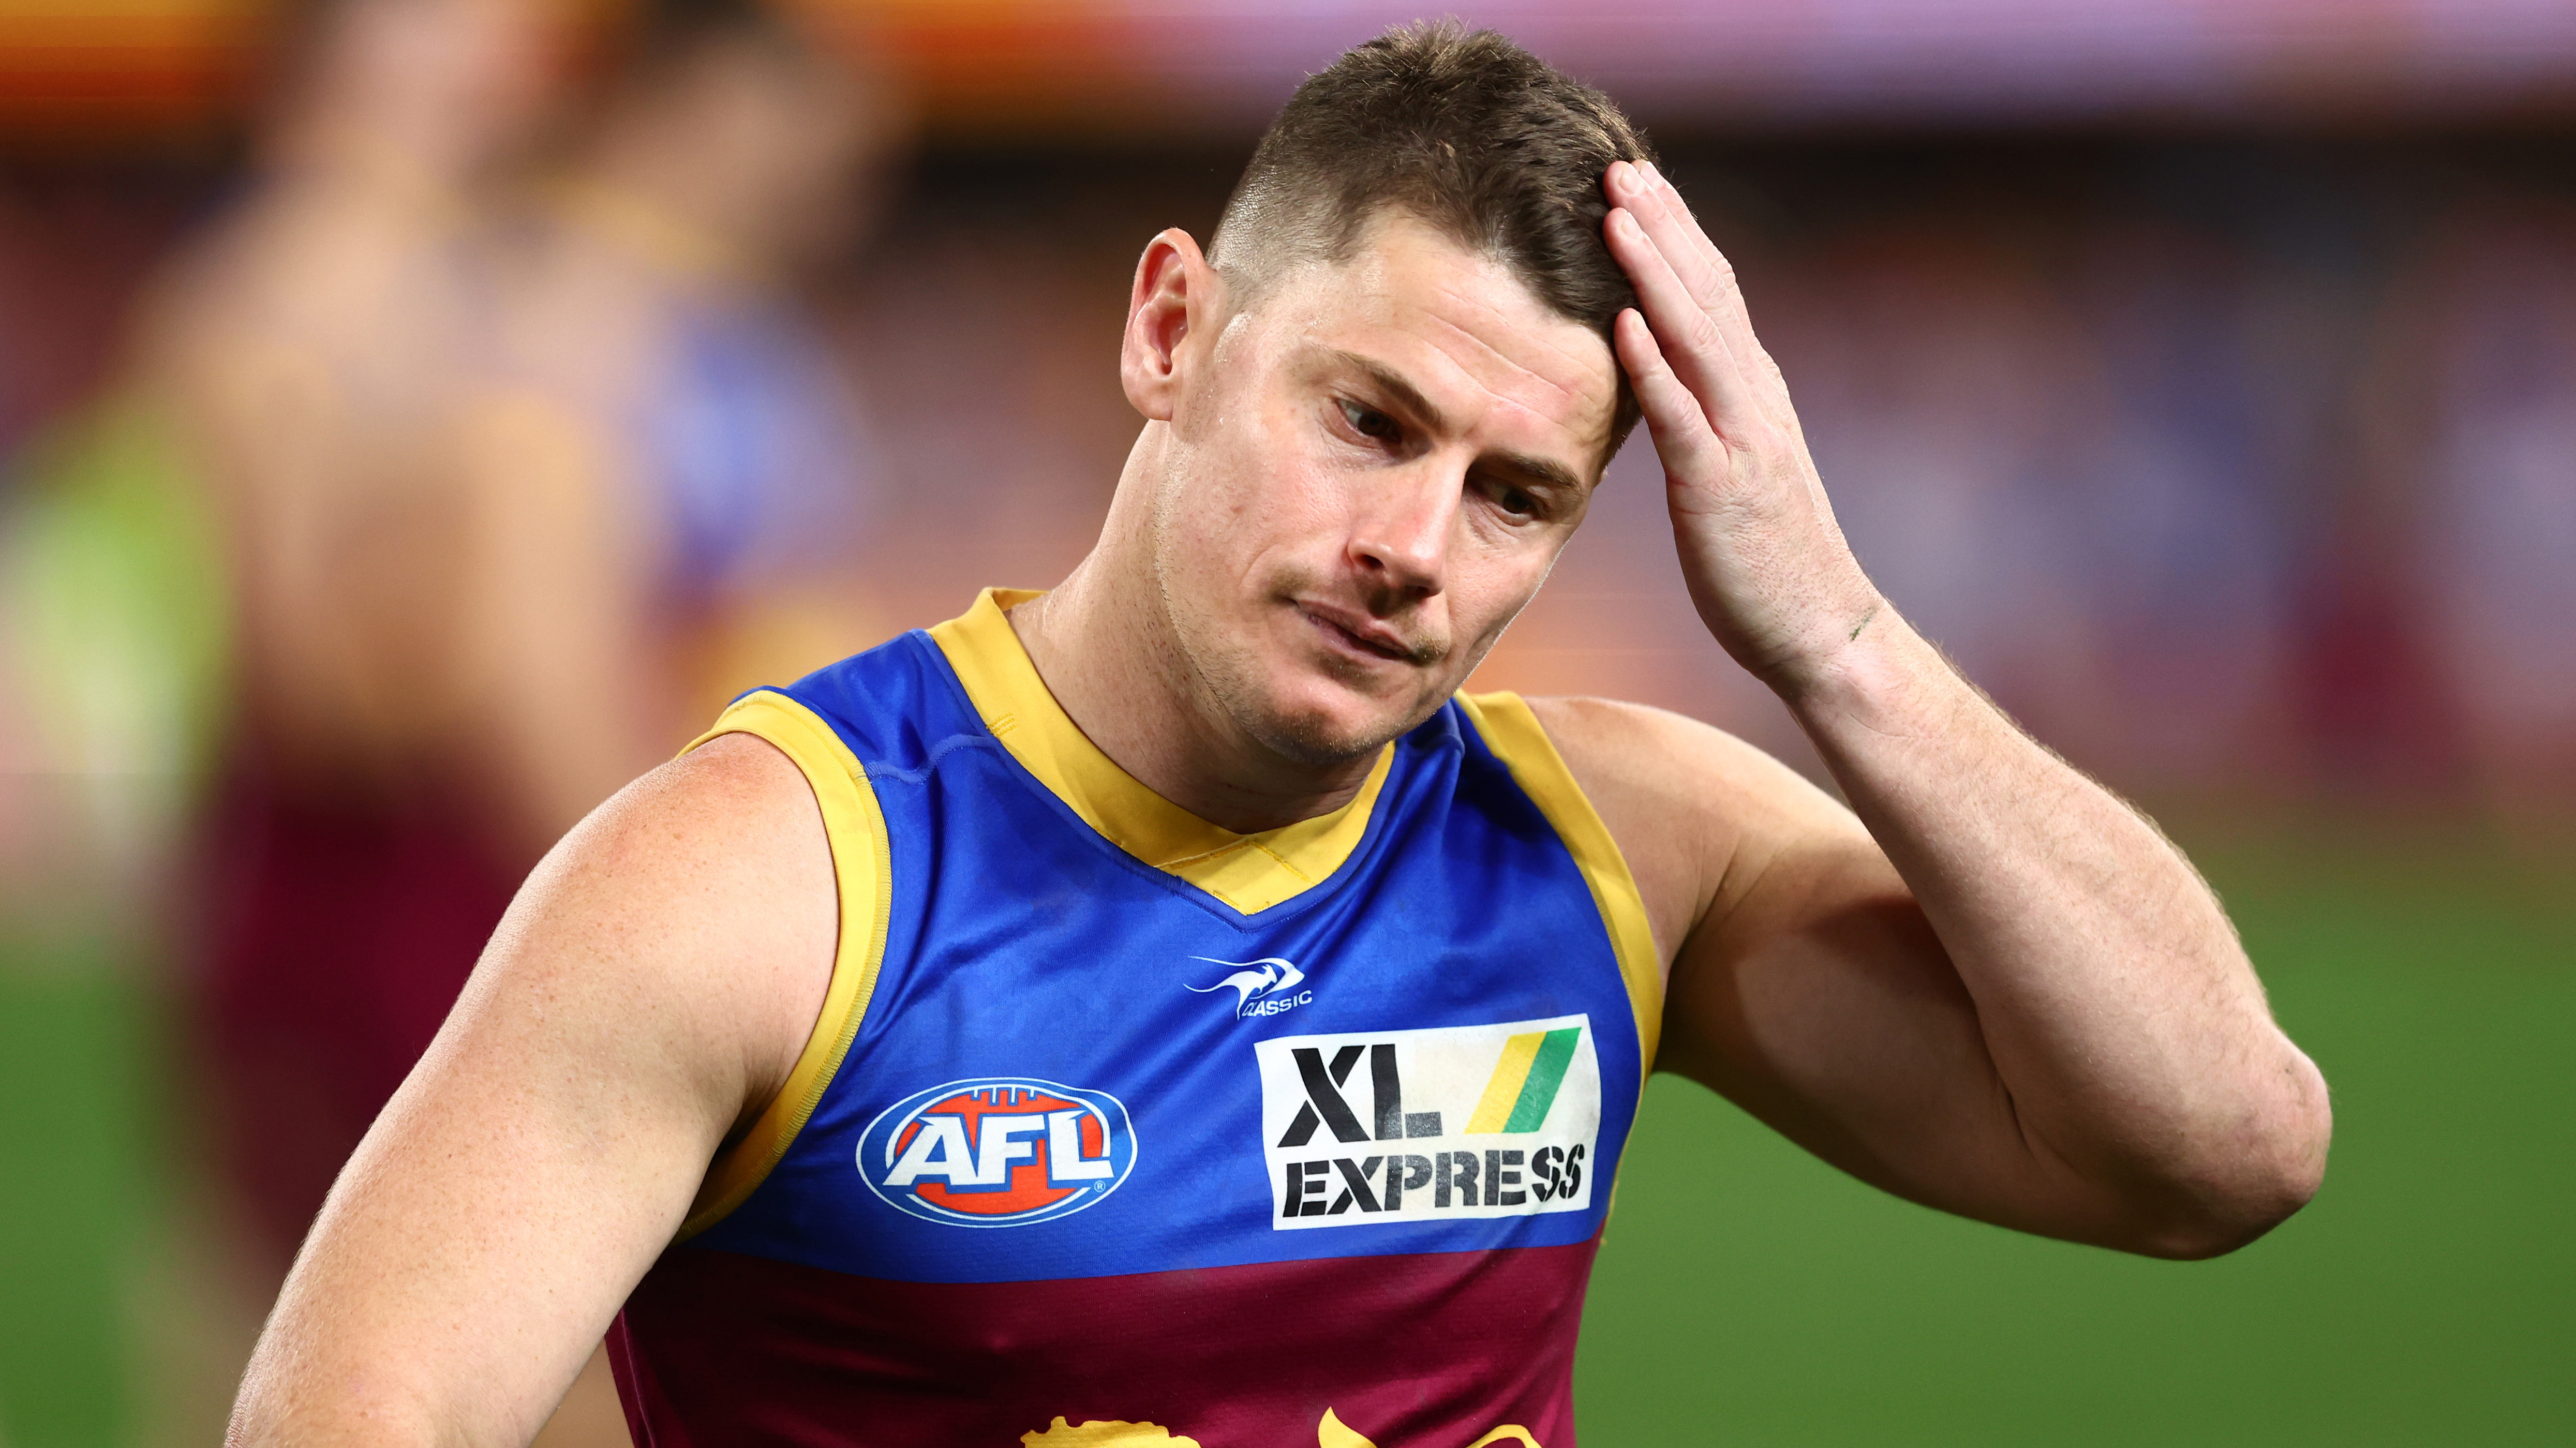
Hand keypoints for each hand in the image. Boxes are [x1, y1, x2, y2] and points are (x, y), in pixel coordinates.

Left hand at [1602, 159, 1882, 693]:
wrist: (1820, 628)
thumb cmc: (1768, 556)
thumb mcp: (1734, 466)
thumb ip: (1705, 413)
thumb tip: (1662, 371)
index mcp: (1753, 393)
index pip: (1712, 295)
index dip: (1674, 234)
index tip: (1636, 182)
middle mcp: (1754, 400)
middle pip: (1706, 294)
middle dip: (1662, 225)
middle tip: (1618, 165)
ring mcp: (1742, 440)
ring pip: (1696, 337)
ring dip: (1653, 271)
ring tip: (1614, 212)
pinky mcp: (1721, 487)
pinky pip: (1683, 417)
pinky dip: (1655, 365)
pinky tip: (1623, 323)